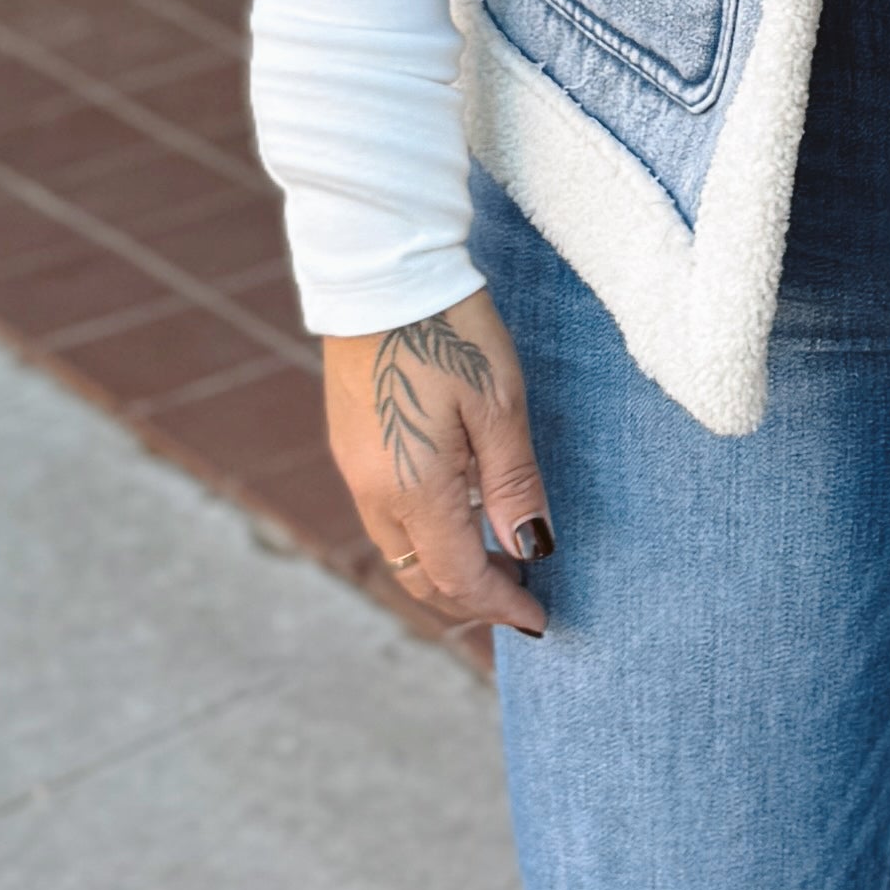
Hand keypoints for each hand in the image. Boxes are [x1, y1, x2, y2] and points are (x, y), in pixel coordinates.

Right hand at [323, 291, 553, 649]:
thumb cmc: (450, 330)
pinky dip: (425, 537)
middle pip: (421, 578)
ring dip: (447, 570)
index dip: (500, 606)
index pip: (458, 578)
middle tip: (521, 601)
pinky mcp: (350, 446)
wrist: (379, 269)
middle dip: (472, 601)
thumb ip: (512, 486)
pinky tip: (461, 514)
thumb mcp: (499, 406)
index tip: (539, 620)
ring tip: (499, 561)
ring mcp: (354, 469)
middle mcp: (373, 492)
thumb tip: (531, 551)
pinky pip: (387, 517)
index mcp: (413, 490)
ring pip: (401, 551)